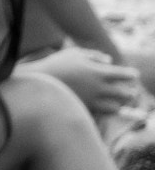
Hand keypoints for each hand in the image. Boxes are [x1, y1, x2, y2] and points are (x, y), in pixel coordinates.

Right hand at [23, 47, 140, 117]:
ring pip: (116, 108)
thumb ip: (94, 55)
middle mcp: (98, 88)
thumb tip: (108, 62)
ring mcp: (91, 101)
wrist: (36, 83)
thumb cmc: (55, 65)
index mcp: (98, 72)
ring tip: (114, 100)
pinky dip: (105, 112)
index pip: (125, 74)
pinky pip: (101, 115)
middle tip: (127, 90)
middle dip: (130, 92)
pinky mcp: (83, 111)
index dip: (131, 75)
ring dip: (118, 104)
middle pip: (126, 93)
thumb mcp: (74, 53)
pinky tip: (100, 106)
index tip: (132, 75)